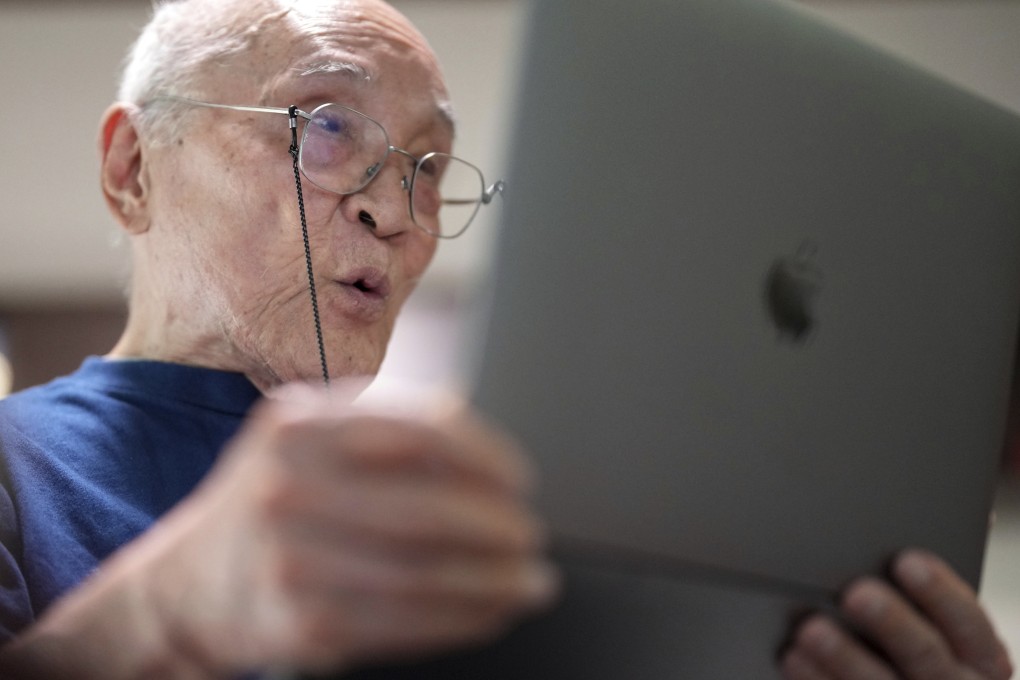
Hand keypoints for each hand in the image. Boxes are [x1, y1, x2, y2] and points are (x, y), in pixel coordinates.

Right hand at [8, 384, 557, 678]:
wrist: (186, 585)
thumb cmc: (270, 500)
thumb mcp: (307, 439)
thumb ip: (384, 429)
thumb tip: (486, 454)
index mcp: (299, 423)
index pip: (420, 430)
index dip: (486, 456)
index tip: (520, 480)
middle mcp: (289, 486)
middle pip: (429, 507)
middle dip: (499, 527)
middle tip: (531, 536)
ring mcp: (292, 558)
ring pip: (426, 572)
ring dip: (495, 581)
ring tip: (531, 582)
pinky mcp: (301, 623)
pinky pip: (405, 622)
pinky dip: (462, 618)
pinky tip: (490, 611)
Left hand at [781, 550, 1012, 679]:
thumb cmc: (919, 652)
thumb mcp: (941, 628)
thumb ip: (928, 596)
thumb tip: (914, 538)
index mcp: (981, 658)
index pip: (969, 623)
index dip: (940, 592)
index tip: (906, 561)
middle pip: (926, 656)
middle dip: (891, 623)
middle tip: (855, 593)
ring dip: (844, 657)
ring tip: (811, 629)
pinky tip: (793, 658)